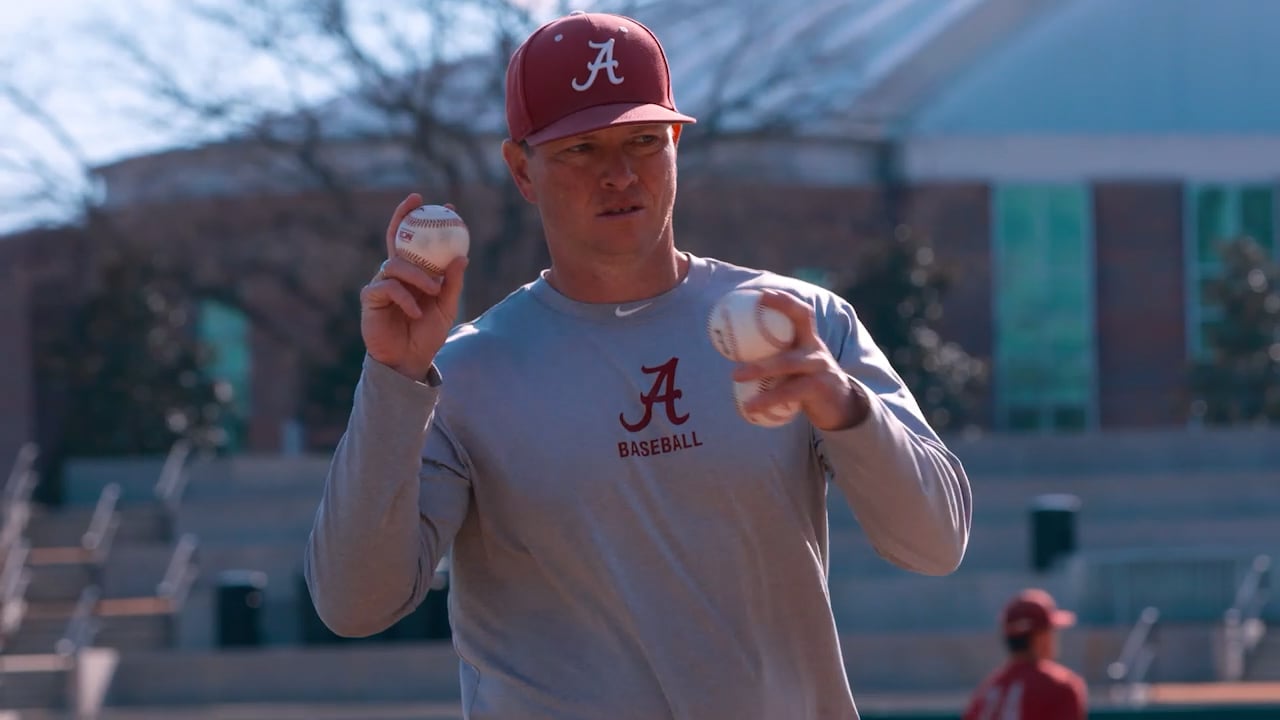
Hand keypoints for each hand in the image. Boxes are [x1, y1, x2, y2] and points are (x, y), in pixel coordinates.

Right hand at [360, 193, 468, 379]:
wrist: (409, 360)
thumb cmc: (427, 334)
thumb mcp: (446, 308)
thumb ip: (452, 283)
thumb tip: (462, 256)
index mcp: (415, 273)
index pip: (420, 241)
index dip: (430, 221)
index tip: (448, 206)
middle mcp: (396, 274)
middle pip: (396, 238)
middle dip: (404, 215)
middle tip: (419, 203)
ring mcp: (382, 284)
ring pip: (395, 264)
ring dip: (417, 275)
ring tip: (433, 290)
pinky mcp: (371, 299)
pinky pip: (387, 287)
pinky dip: (405, 297)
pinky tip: (416, 311)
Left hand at [731, 290, 869, 430]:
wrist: (841, 407)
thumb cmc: (809, 381)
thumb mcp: (798, 363)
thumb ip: (777, 355)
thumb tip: (736, 350)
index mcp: (809, 339)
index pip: (801, 313)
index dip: (784, 301)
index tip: (762, 295)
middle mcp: (815, 349)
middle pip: (792, 333)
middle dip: (766, 319)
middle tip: (736, 338)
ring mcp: (819, 368)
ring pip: (787, 364)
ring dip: (760, 369)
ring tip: (735, 376)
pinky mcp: (819, 388)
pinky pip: (789, 393)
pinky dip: (767, 400)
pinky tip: (749, 407)